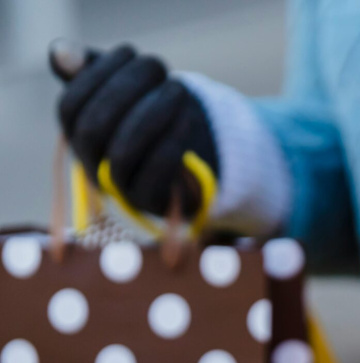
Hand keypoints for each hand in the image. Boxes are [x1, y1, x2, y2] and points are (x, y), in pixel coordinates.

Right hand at [50, 40, 217, 218]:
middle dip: (128, 89)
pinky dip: (171, 141)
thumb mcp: (120, 90)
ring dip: (154, 114)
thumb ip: (91, 69)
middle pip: (93, 128)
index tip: (130, 51)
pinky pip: (155, 174)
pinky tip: (186, 118)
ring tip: (180, 88)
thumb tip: (61, 51)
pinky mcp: (151, 200)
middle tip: (160, 65)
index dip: (97, 74)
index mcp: (76, 134)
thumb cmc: (146, 118)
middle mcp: (90, 164)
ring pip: (122, 153)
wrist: (185, 168)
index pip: (70, 105)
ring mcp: (119, 187)